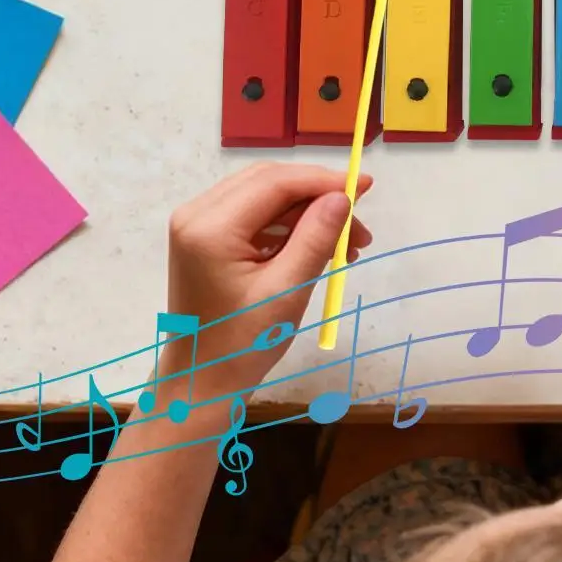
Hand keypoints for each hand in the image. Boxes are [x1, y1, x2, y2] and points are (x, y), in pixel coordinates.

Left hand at [163, 164, 372, 400]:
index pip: (274, 183)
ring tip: (347, 244)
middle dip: (317, 196)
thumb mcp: (287, 290)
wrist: (203, 380)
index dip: (323, 181)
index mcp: (210, 227)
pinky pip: (254, 215)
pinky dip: (288, 226)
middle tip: (359, 223)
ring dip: (307, 212)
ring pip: (263, 196)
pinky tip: (319, 247)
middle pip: (268, 182)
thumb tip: (343, 196)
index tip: (365, 187)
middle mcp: (196, 215)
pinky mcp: (205, 238)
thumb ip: (315, 238)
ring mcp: (198, 225)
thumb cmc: (243, 344)